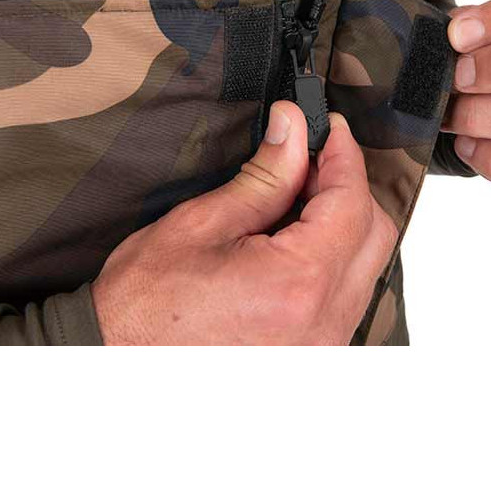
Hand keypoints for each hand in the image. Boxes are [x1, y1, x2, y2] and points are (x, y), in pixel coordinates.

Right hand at [91, 102, 397, 344]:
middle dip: (348, 187)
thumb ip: (264, 176)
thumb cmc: (144, 306)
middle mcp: (323, 324)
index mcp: (298, 284)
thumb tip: (294, 129)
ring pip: (365, 267)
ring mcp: (321, 348)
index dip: (343, 155)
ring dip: (341, 225)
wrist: (116, 364)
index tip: (328, 128)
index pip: (352, 202)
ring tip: (292, 200)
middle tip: (308, 158)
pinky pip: (346, 297)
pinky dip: (330, 260)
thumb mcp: (201, 224)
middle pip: (374, 234)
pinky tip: (291, 242)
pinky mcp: (311, 356)